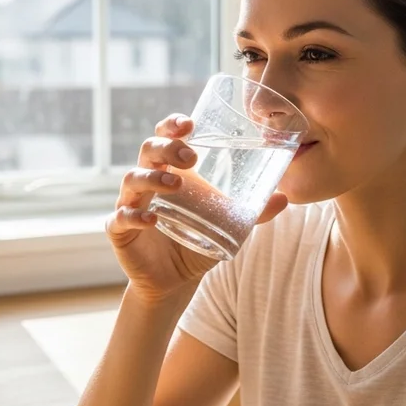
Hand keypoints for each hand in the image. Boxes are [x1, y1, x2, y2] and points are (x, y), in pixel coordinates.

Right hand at [105, 113, 289, 302]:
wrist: (175, 281)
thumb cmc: (197, 241)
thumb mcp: (228, 226)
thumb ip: (254, 212)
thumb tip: (284, 198)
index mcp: (170, 170)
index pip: (165, 137)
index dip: (172, 125)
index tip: (189, 123)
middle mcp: (148, 182)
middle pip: (148, 150)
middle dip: (166, 148)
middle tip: (190, 157)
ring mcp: (131, 204)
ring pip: (132, 179)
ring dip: (153, 178)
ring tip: (176, 183)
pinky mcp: (120, 231)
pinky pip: (120, 218)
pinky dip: (134, 216)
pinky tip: (152, 220)